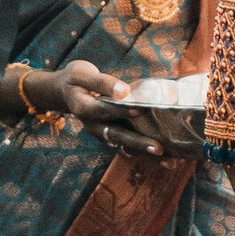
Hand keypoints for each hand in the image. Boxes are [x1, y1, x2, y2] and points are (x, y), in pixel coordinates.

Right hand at [0, 61, 193, 156]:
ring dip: (146, 153)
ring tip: (169, 161)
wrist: (65, 92)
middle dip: (138, 143)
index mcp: (83, 108)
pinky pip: (129, 146)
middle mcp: (93, 125)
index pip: (104, 110)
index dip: (122, 109)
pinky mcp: (111, 136)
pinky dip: (146, 152)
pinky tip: (166, 160)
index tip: (141, 108)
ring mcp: (102, 133)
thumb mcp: (82, 74)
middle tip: (159, 149)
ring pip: (125, 145)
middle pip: (117, 135)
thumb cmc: (76, 80)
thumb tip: (125, 90)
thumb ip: (103, 82)